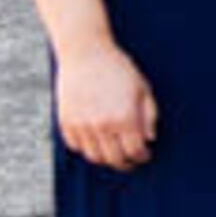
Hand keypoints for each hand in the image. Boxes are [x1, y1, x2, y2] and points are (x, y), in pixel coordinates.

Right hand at [56, 39, 158, 169]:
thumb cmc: (118, 68)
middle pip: (114, 159)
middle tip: (130, 161)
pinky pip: (76, 146)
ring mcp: (82, 125)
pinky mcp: (66, 121)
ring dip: (105, 158)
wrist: (85, 52)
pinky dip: (86, 148)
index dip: (142, 156)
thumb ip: (149, 116)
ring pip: (94, 156)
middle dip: (126, 163)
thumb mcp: (143, 89)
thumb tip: (149, 139)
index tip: (145, 155)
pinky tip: (95, 140)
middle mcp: (102, 125)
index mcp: (125, 118)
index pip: (135, 151)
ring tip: (113, 151)